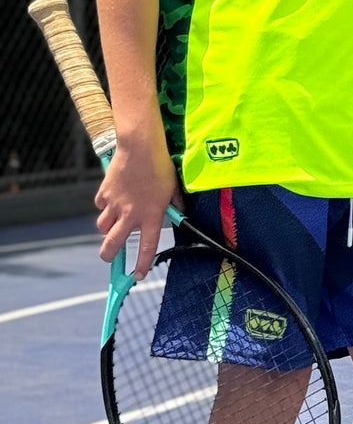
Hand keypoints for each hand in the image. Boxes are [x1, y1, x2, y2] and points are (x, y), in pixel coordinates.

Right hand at [96, 137, 177, 278]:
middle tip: (110, 256)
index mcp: (151, 216)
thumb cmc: (161, 166)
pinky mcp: (104, 193)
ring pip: (102, 227)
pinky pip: (100, 206)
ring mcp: (114, 204)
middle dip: (108, 255)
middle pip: (111, 244)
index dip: (142, 264)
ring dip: (106, 229)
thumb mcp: (173, 188)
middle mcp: (130, 214)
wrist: (140, 147)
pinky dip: (104, 207)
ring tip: (113, 225)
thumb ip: (175, 204)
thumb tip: (180, 213)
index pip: (147, 247)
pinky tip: (112, 200)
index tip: (138, 276)